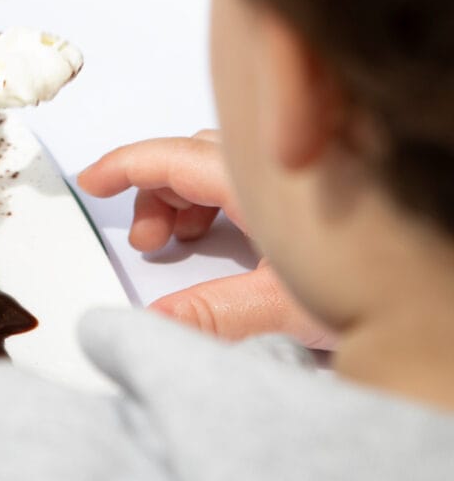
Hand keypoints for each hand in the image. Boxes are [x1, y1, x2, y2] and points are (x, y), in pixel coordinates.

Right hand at [77, 132, 334, 348]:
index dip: (125, 166)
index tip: (91, 183)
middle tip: (146, 243)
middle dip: (155, 193)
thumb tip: (149, 324)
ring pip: (220, 168)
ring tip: (177, 244)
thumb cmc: (389, 285)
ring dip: (185, 201)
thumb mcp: (287, 305)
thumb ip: (212, 315)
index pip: (175, 156)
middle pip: (193, 158)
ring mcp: (297, 174)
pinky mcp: (313, 190)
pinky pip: (247, 179)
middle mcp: (278, 166)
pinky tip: (223, 241)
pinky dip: (216, 202)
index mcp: (264, 180)